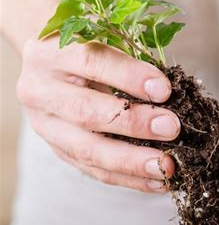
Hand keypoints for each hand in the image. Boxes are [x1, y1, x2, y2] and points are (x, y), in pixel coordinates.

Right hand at [16, 37, 180, 192]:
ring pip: (89, 151)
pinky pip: (96, 172)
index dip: (129, 77)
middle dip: (134, 124)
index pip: (90, 62)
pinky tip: (158, 181)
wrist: (49, 68)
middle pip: (86, 113)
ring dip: (133, 161)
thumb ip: (130, 63)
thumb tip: (174, 96)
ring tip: (166, 166)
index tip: (165, 90)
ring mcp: (47, 128)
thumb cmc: (87, 53)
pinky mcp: (61, 152)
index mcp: (49, 54)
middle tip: (171, 129)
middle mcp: (39, 91)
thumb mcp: (101, 43)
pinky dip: (130, 179)